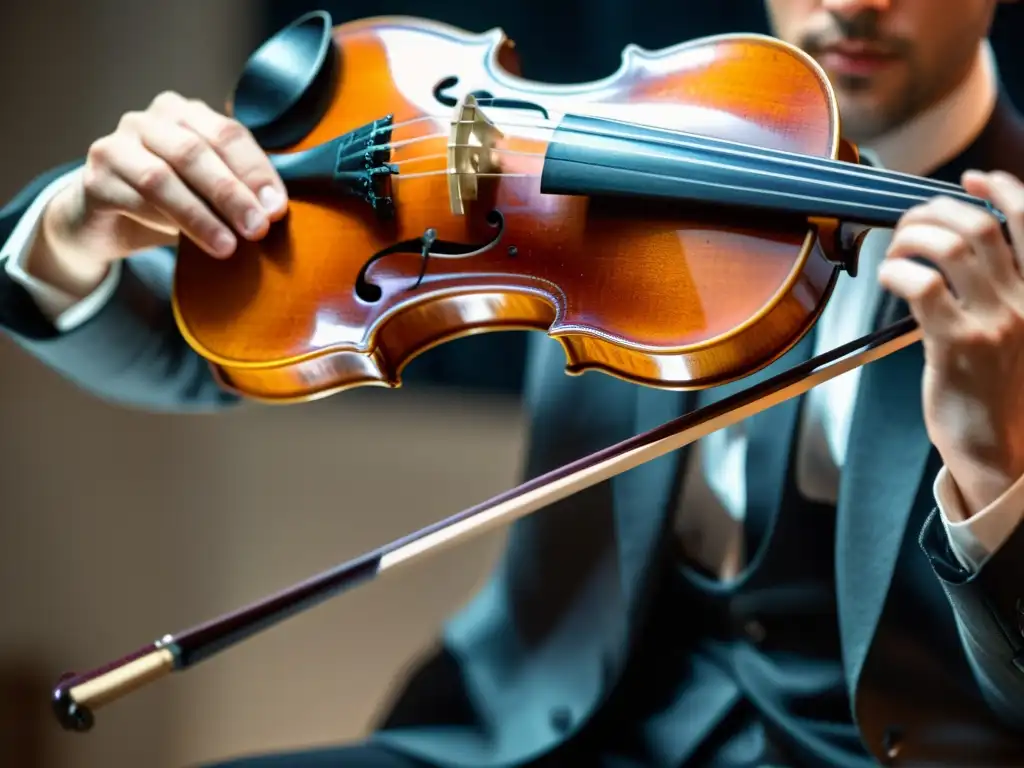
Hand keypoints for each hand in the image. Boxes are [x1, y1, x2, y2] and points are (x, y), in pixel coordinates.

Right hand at [31, 91, 288, 294]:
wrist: (107, 223)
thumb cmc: (171, 204)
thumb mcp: (209, 193)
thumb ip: (238, 190)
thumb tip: (274, 209)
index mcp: (185, 114)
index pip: (228, 134)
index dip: (256, 171)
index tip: (278, 208)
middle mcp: (147, 120)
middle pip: (195, 151)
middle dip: (231, 193)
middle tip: (258, 228)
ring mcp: (115, 146)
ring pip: (162, 177)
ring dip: (200, 215)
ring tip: (227, 246)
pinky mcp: (94, 180)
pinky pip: (133, 200)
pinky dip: (163, 222)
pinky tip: (183, 246)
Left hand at [879, 170, 1023, 515]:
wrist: (999, 450)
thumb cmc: (997, 391)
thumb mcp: (1016, 330)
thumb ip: (1000, 289)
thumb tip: (958, 248)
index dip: (1001, 188)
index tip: (972, 177)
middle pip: (979, 226)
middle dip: (935, 211)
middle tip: (909, 223)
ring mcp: (995, 322)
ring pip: (948, 247)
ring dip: (911, 237)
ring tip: (895, 250)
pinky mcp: (957, 344)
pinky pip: (922, 285)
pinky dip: (896, 270)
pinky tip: (887, 277)